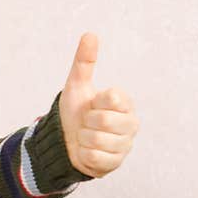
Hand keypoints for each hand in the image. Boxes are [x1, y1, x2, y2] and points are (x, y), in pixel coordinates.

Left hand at [58, 32, 139, 178]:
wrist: (66, 141)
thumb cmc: (75, 112)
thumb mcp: (77, 86)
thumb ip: (84, 62)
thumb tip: (89, 34)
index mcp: (125, 102)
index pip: (112, 98)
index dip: (94, 102)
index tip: (93, 105)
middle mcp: (131, 123)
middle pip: (103, 121)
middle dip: (87, 122)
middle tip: (87, 123)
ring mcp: (125, 145)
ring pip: (97, 141)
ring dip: (83, 139)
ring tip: (86, 137)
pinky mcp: (116, 163)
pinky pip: (94, 158)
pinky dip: (83, 155)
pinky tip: (86, 151)